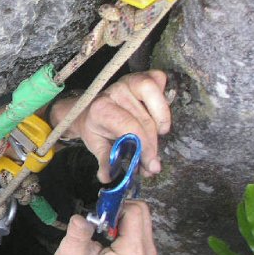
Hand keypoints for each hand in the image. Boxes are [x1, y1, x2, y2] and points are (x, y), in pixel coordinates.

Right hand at [47, 202, 156, 254]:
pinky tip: (109, 231)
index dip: (114, 207)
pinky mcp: (144, 251)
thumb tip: (81, 218)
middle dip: (119, 209)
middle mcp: (146, 254)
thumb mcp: (69, 253)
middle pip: (142, 211)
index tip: (96, 214)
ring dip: (121, 214)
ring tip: (102, 226)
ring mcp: (148, 253)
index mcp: (132, 254)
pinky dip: (123, 220)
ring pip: (142, 215)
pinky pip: (139, 223)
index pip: (135, 212)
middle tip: (99, 219)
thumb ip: (78, 235)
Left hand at [52, 70, 170, 181]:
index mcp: (101, 109)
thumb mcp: (96, 145)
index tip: (150, 164)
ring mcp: (130, 81)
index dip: (144, 147)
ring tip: (157, 138)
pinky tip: (159, 114)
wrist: (90, 109)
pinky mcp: (141, 75)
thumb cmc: (96, 127)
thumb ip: (105, 160)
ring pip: (156, 102)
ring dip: (160, 124)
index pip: (131, 128)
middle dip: (152, 145)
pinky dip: (163, 96)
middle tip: (152, 164)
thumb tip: (108, 178)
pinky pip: (160, 80)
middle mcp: (116, 92)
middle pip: (145, 121)